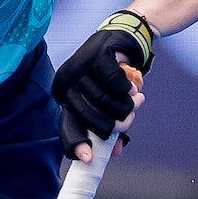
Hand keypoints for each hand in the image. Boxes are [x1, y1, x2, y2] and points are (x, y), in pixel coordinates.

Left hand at [52, 11, 154, 160]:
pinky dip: (128, 90)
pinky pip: (115, 84)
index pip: (67, 125)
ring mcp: (78, 67)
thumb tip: (113, 153)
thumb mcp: (106, 100)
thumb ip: (108, 124)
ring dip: (126, 107)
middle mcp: (64, 82)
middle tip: (129, 120)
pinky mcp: (96, 55)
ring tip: (134, 101)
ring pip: (105, 102)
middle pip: (89, 116)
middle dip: (114, 125)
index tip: (90, 159)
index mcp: (63, 96)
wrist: (122, 40)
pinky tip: (133, 88)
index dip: (77, 143)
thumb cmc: (111, 75)